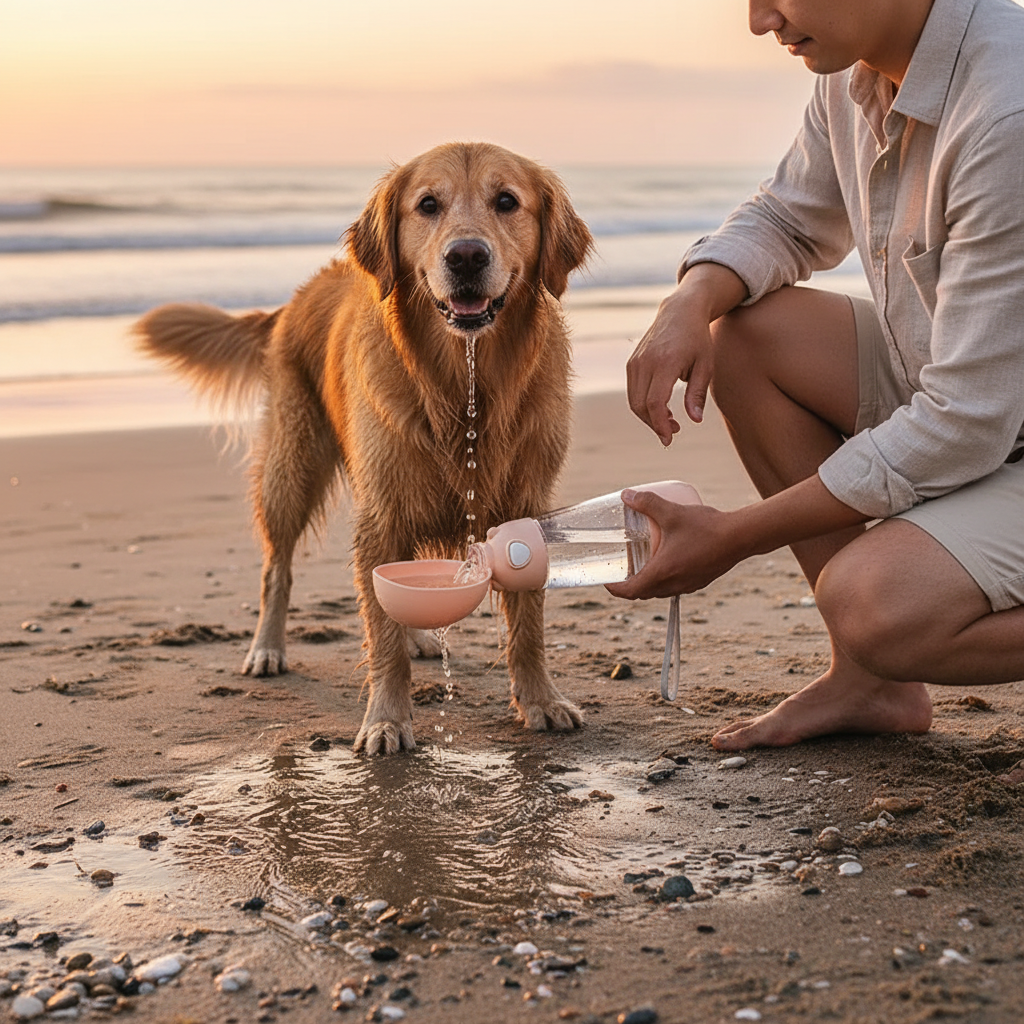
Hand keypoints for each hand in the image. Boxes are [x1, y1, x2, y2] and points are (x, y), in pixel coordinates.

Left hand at [606, 489, 743, 599]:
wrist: (741, 537)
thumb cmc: (706, 526)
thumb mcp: (672, 512)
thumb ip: (647, 502)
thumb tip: (626, 495)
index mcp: (662, 573)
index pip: (630, 592)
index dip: (614, 589)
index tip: (606, 581)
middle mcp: (674, 584)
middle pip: (643, 593)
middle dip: (629, 585)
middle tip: (622, 569)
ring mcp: (689, 586)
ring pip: (660, 592)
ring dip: (648, 584)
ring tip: (642, 565)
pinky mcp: (700, 582)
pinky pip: (676, 587)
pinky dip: (665, 581)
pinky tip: (668, 562)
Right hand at [626, 264, 746, 445]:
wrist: (680, 311)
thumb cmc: (697, 339)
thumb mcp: (705, 365)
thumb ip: (697, 393)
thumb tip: (694, 420)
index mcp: (665, 362)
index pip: (654, 402)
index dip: (660, 424)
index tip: (669, 438)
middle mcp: (646, 362)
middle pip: (640, 405)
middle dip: (654, 424)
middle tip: (673, 433)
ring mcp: (635, 362)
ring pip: (634, 400)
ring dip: (649, 416)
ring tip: (670, 422)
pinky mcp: (632, 363)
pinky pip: (633, 391)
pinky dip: (644, 405)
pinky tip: (661, 408)